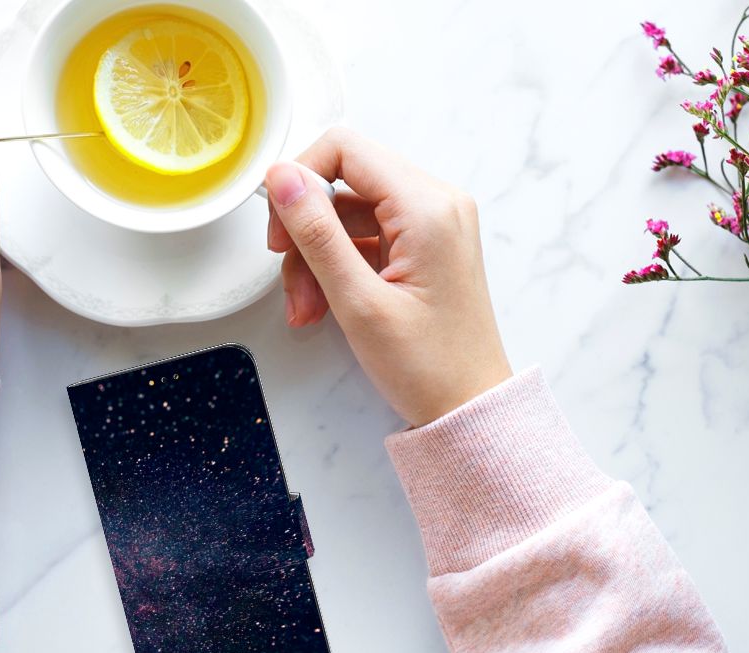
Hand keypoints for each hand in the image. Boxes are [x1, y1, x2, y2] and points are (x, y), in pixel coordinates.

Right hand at [265, 128, 510, 426]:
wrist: (469, 408)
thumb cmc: (428, 366)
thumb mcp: (358, 302)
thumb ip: (317, 233)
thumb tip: (282, 177)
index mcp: (427, 207)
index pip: (345, 149)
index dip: (299, 179)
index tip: (279, 227)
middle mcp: (436, 203)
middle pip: (344, 182)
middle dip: (306, 231)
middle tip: (289, 279)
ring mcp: (432, 224)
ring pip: (348, 214)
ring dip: (316, 257)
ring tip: (307, 309)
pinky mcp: (424, 245)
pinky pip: (365, 237)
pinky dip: (337, 267)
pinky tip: (324, 306)